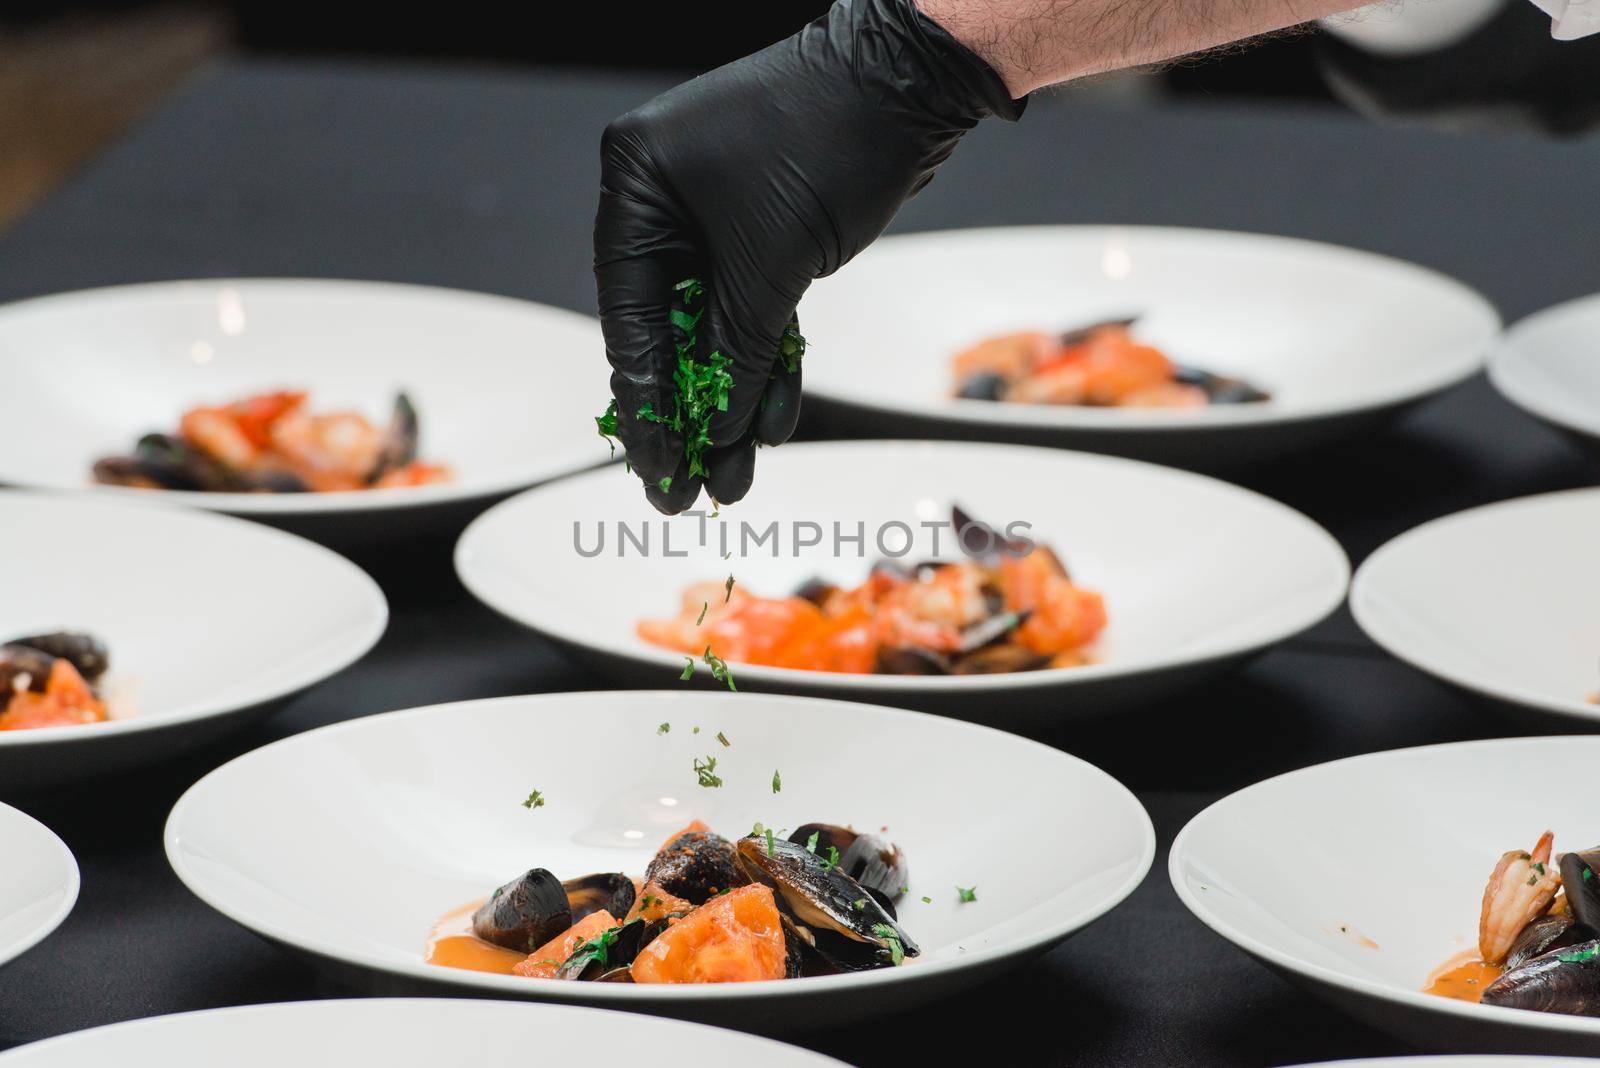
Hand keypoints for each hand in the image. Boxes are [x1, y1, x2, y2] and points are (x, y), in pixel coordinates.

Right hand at [594, 0, 1021, 513]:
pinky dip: (763, 363)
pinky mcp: (761, 232)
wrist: (914, 85)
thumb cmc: (832, 144)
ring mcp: (712, 216)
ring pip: (712, 330)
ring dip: (729, 403)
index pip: (626, 319)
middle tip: (684, 491)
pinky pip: (751, 312)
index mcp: (637, 188)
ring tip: (733, 478)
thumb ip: (737, 355)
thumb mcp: (771, 266)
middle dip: (686, 416)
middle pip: (664, 332)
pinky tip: (768, 424)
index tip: (656, 468)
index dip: (644, 405)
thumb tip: (717, 433)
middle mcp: (663, 201)